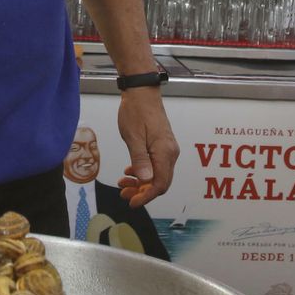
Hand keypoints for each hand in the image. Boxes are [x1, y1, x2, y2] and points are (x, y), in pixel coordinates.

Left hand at [115, 86, 178, 206]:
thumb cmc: (136, 111)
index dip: (146, 196)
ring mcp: (168, 149)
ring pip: (157, 174)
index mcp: (165, 152)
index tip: (132, 203)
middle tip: (123, 193)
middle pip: (160, 182)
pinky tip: (130, 171)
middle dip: (142, 191)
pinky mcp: (162, 145)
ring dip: (141, 182)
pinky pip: (156, 165)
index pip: (160, 184)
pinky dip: (144, 172)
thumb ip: (140, 160)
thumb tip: (145, 180)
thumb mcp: (133, 137)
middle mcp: (170, 152)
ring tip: (123, 183)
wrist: (142, 92)